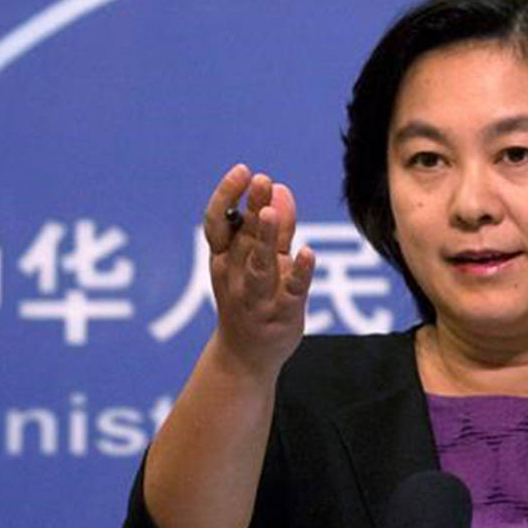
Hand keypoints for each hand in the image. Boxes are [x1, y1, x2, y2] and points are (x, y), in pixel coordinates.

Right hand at [203, 163, 314, 380]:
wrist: (246, 356)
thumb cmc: (251, 299)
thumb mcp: (257, 260)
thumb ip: (274, 228)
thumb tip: (279, 188)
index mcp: (225, 257)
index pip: (218, 222)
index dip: (227, 195)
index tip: (242, 170)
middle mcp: (237, 274)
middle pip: (242, 237)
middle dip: (252, 208)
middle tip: (261, 179)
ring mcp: (258, 296)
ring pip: (260, 264)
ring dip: (266, 238)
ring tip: (272, 212)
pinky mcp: (283, 313)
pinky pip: (292, 290)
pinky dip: (300, 272)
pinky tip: (309, 253)